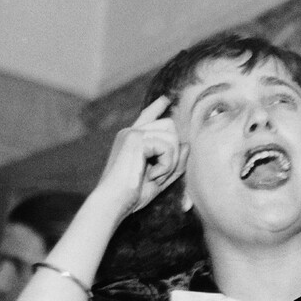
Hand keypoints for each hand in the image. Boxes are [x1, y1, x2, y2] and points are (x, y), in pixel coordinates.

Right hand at [93, 96, 187, 218]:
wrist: (114, 202)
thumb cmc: (132, 195)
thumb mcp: (159, 179)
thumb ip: (174, 163)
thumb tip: (186, 144)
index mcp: (133, 141)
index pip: (147, 118)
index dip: (157, 108)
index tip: (166, 99)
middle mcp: (131, 132)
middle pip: (170, 126)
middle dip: (173, 153)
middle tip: (159, 174)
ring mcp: (132, 133)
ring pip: (172, 136)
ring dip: (170, 162)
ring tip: (154, 176)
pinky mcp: (135, 137)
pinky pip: (167, 146)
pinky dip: (166, 165)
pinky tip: (152, 175)